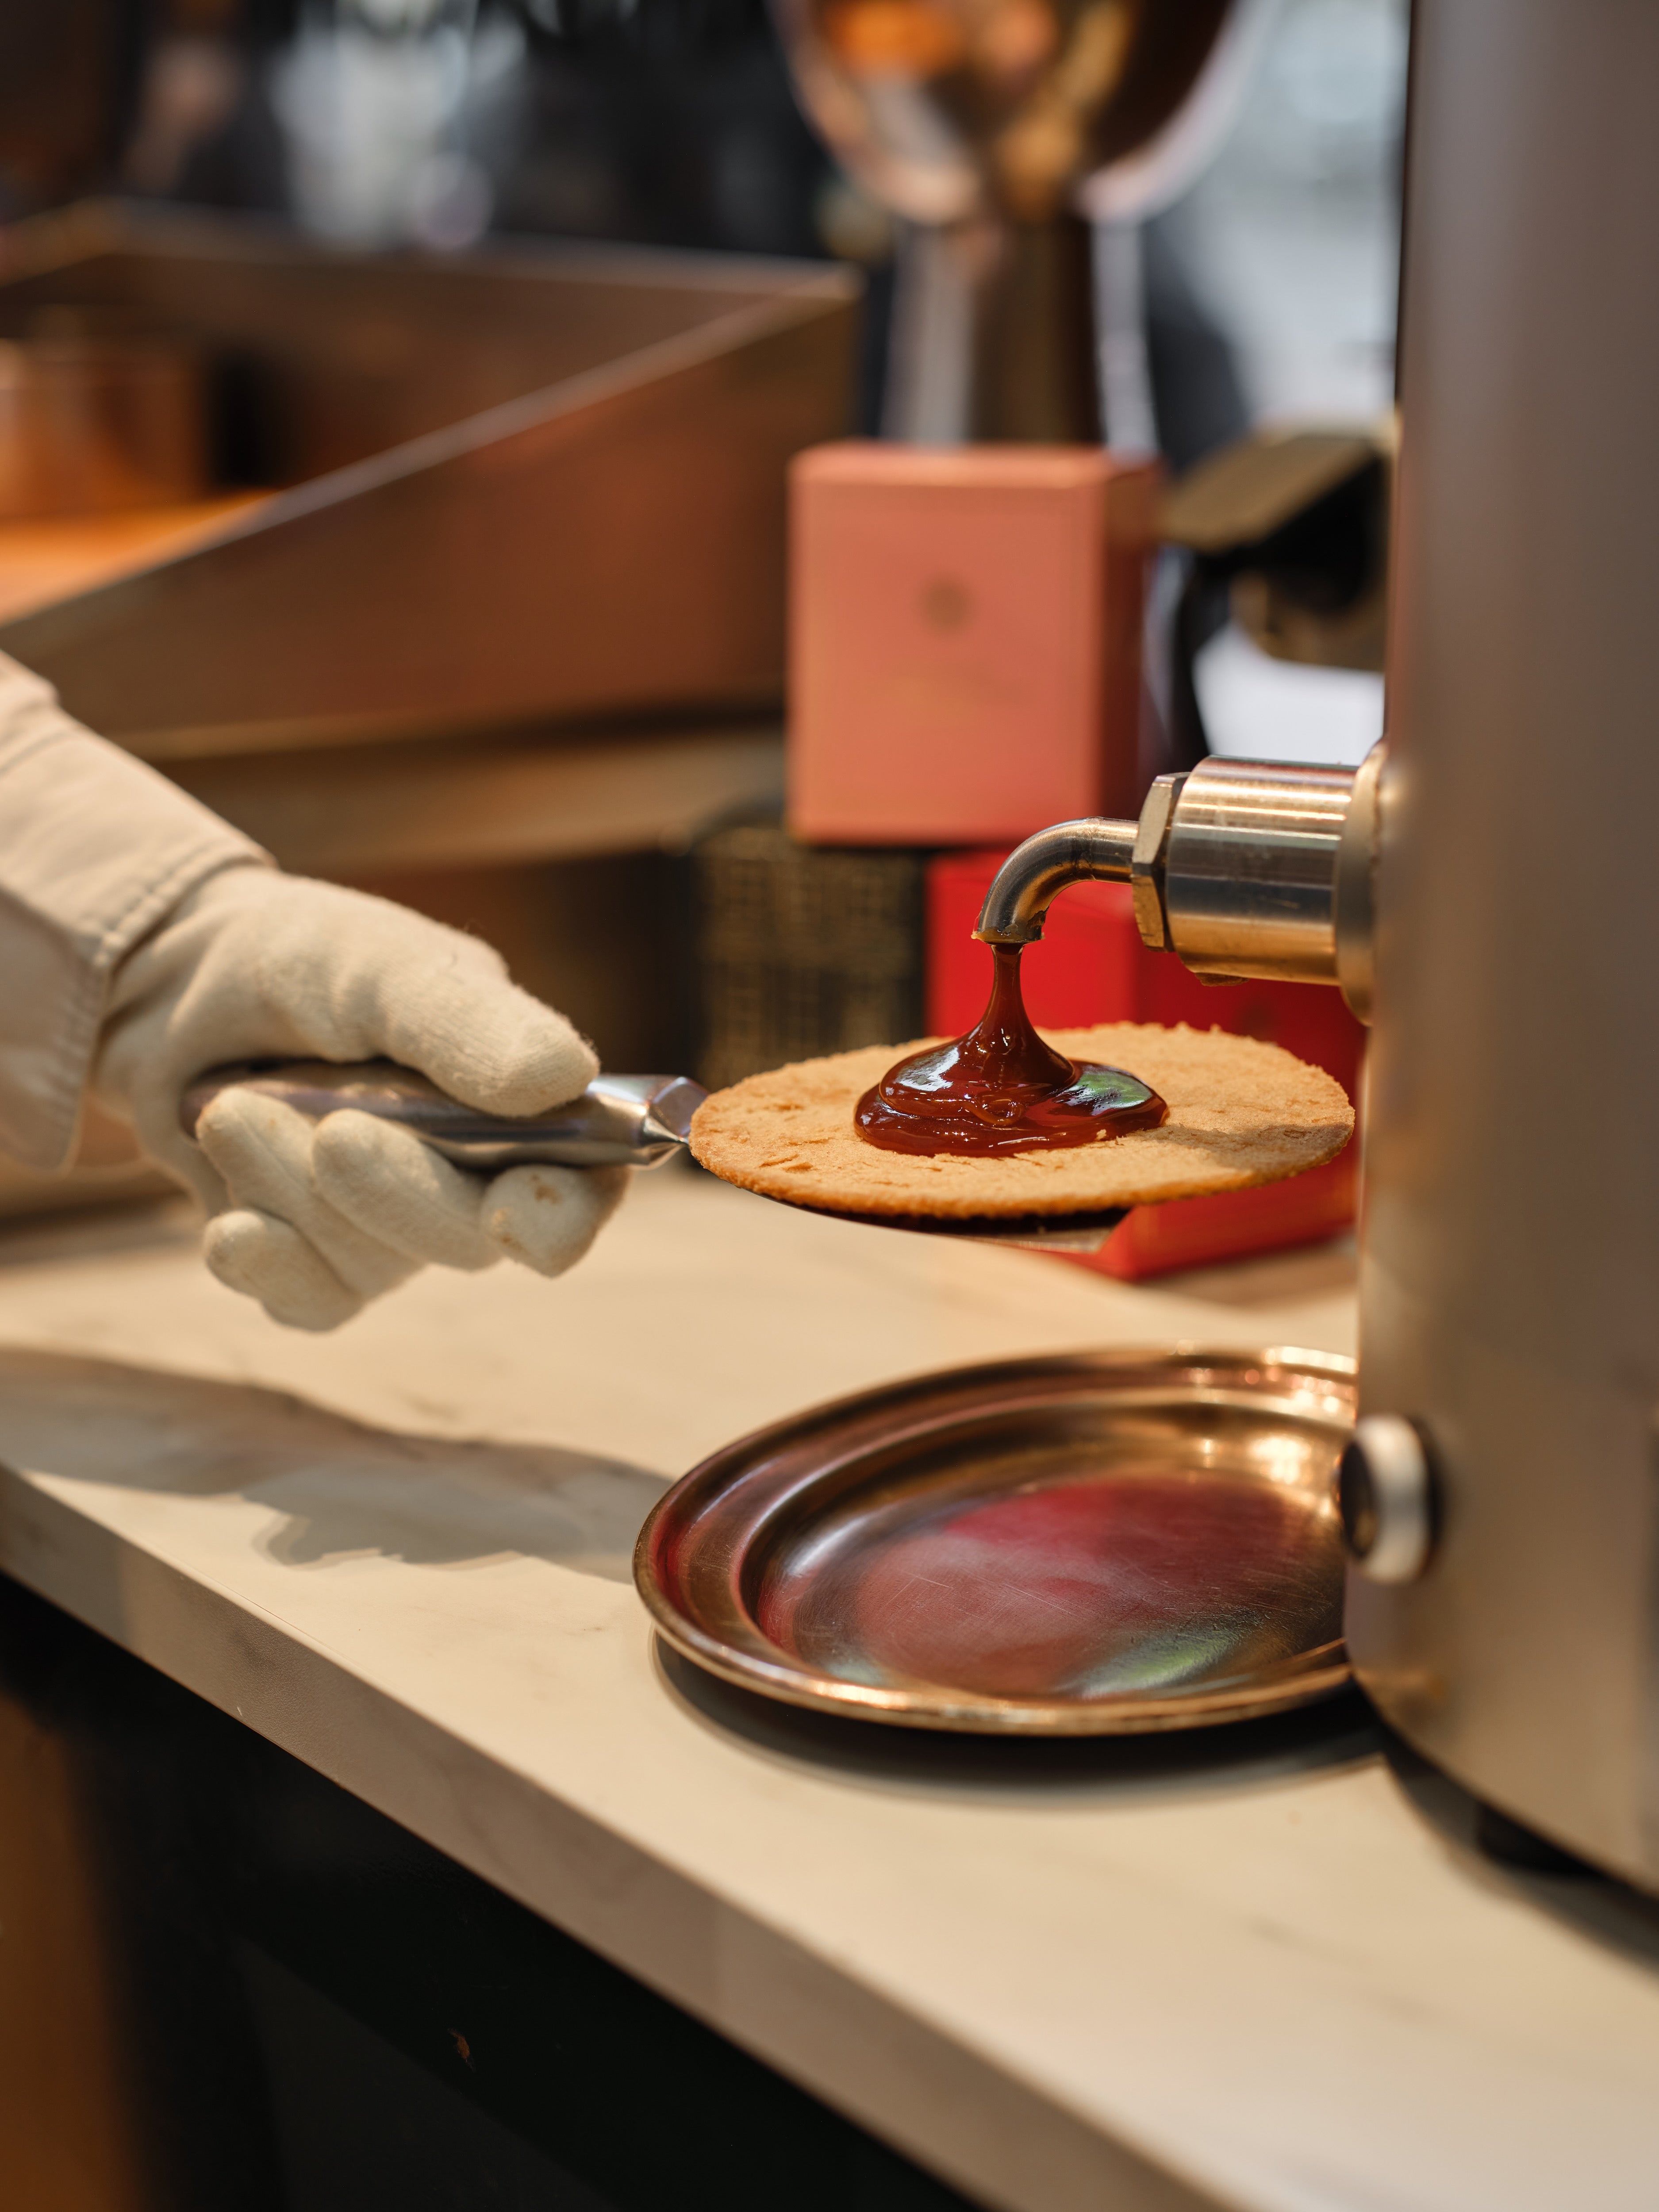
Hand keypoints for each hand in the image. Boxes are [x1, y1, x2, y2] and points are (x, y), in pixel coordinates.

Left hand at [93, 866, 625, 1329]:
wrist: (173, 986)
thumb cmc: (300, 959)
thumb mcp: (380, 964)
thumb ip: (468, 1020)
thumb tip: (564, 1076)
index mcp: (525, 1103)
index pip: (582, 1187)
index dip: (563, 1215)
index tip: (513, 1212)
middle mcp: (472, 1179)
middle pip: (468, 1240)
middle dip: (397, 1190)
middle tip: (333, 1131)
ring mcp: (393, 1232)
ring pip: (373, 1267)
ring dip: (295, 1192)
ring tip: (232, 1110)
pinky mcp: (316, 1266)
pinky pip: (309, 1302)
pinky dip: (264, 1261)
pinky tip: (228, 1222)